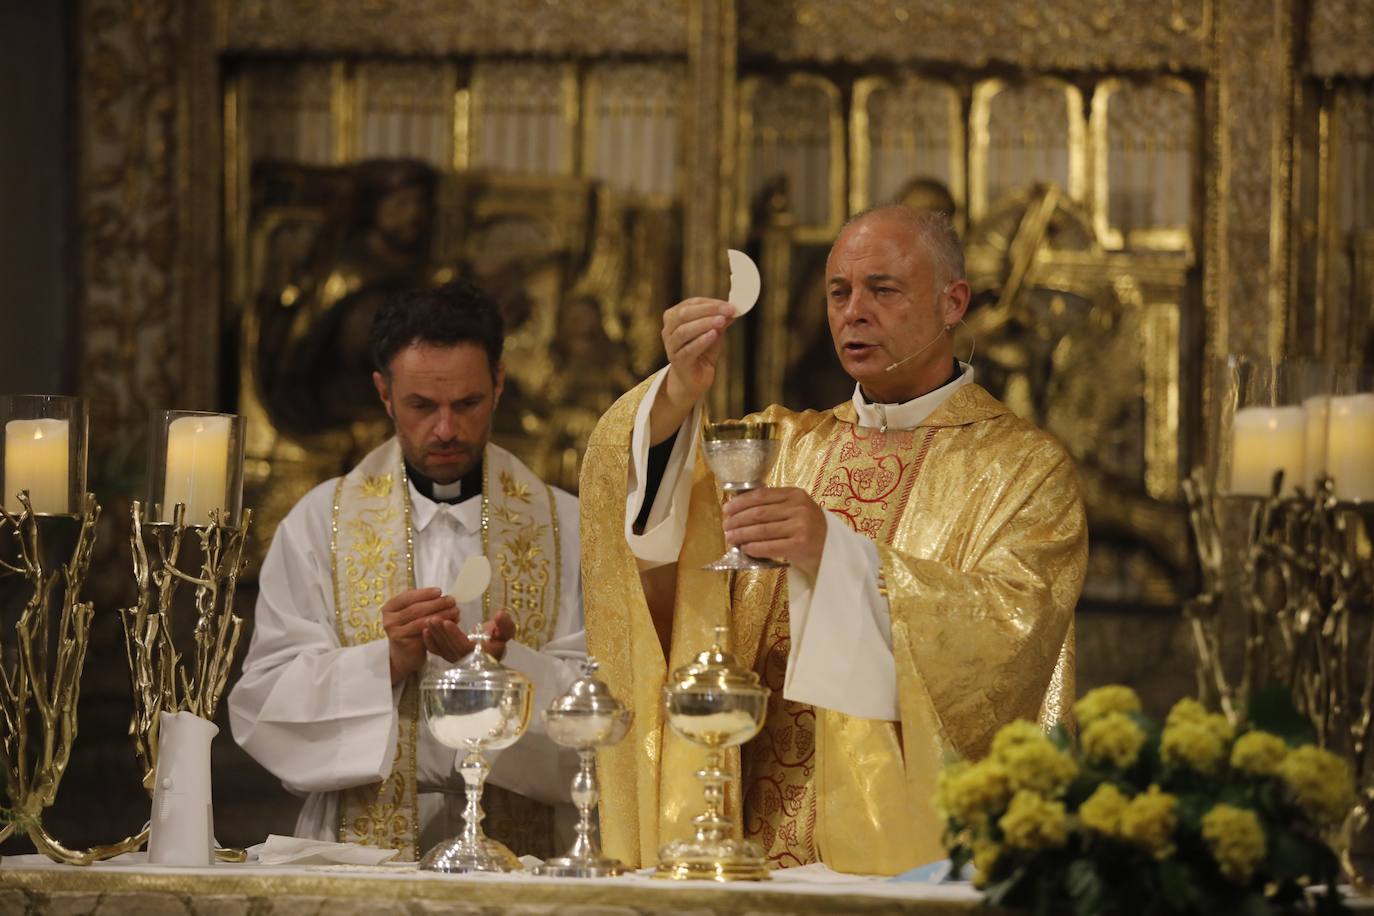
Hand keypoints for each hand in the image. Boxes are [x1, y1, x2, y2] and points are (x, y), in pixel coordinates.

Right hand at [382, 587, 457, 683]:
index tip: (439, 591)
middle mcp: (389, 619)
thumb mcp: (413, 616)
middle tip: (452, 601)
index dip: (424, 593)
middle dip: (436, 603)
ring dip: (440, 615)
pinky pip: (423, 632)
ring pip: (421, 620)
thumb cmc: (411, 631)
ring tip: (455, 611)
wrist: (405, 655)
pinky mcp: (402, 642)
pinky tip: (448, 624)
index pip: (407, 596)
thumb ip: (424, 605)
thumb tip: (446, 597)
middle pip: (416, 608)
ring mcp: (394, 631)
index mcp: (390, 607)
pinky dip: (438, 627)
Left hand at [422, 609, 516, 662]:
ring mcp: (455, 659)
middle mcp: (466, 660)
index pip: (464, 646)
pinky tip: (425, 631)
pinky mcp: (448, 655)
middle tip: (433, 618)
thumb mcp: (506, 632)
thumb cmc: (498, 640)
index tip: (447, 622)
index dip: (455, 635)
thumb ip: (505, 625)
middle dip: (441, 633)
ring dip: (434, 635)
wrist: (491, 648)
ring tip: (428, 620)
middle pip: (450, 647)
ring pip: (442, 649)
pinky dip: (430, 642)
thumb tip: (500, 614)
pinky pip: (437, 651)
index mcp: (480, 655)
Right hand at [650, 298, 735, 443]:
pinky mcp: (677, 361)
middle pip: (684, 314)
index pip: (691, 304)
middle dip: (708, 311)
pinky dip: (701, 341)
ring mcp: (671, 346)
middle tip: (727, 311)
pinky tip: (713, 335)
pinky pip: (688, 349)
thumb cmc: (702, 353)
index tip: (729, 305)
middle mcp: (668, 330)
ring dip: (704, 324)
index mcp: (674, 317)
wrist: (693, 380)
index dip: (710, 303)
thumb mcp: (714, 334)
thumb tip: (733, 311)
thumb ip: (721, 322)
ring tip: (721, 321)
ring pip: (684, 331)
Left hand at [721, 487, 827, 578]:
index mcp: (796, 494)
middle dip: (738, 520)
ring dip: (742, 535)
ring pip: (762, 530)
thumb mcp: (796, 510)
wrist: (831, 550)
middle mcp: (799, 508)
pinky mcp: (800, 545)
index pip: (761, 495)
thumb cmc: (809, 529)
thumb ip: (775, 506)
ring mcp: (800, 526)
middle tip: (725, 527)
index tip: (727, 509)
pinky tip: (745, 549)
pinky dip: (754, 548)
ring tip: (730, 538)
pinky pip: (770, 546)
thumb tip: (739, 510)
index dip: (740, 502)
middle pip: (759, 513)